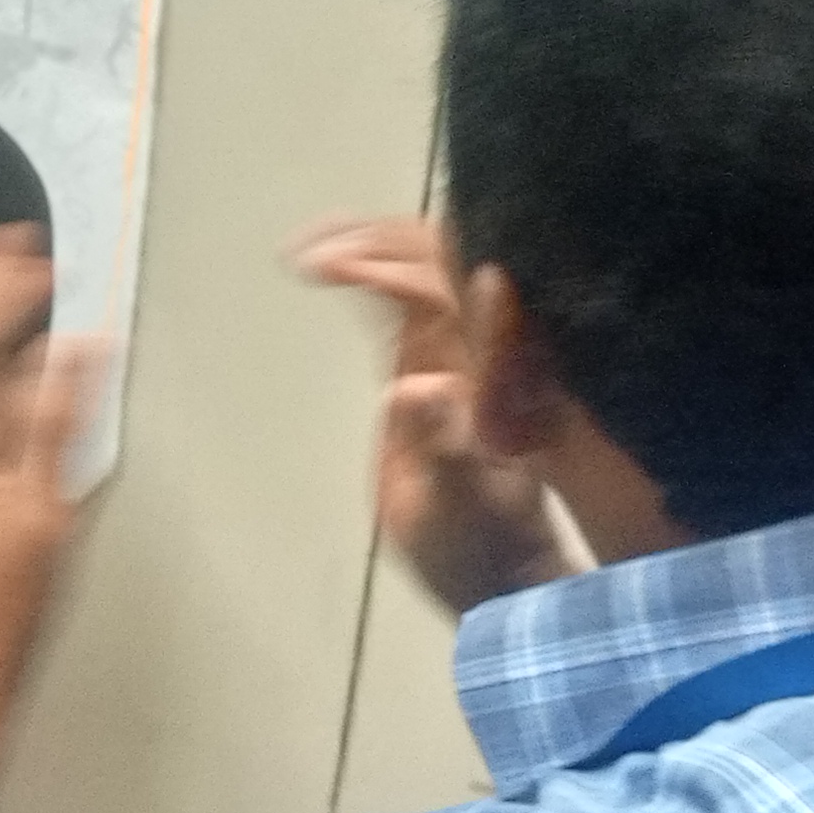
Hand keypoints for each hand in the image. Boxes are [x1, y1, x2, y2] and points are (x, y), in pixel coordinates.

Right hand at [291, 215, 579, 615]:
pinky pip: (423, 298)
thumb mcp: (454, 511)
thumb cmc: (476, 548)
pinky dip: (382, 272)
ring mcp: (468, 356)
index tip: (328, 267)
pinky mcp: (449, 365)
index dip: (387, 268)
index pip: (444, 295)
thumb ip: (442, 447)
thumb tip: (419, 382)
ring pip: (435, 269)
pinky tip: (344, 268)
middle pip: (443, 262)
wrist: (504, 569)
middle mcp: (484, 354)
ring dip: (377, 247)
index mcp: (486, 379)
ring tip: (314, 251)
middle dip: (377, 243)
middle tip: (308, 251)